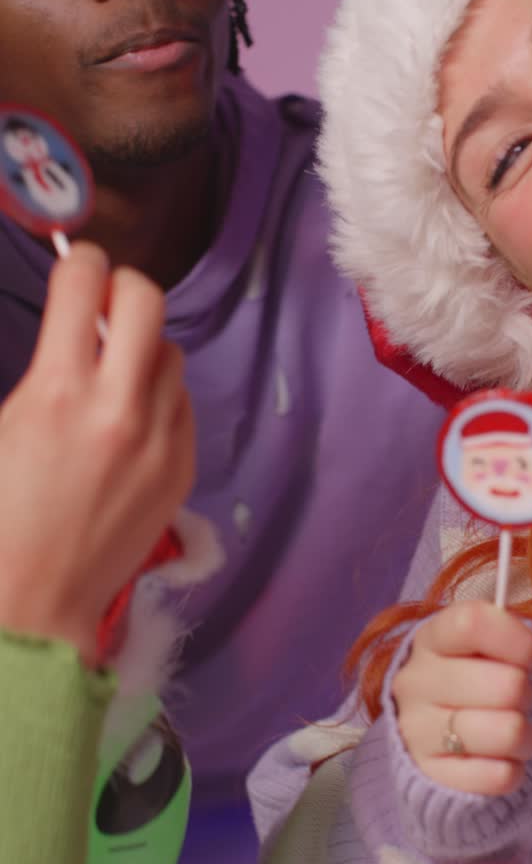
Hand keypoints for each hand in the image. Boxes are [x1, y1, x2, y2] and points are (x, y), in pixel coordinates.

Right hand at [0, 243, 194, 663]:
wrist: (32, 602)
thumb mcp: (2, 424)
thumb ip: (43, 371)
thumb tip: (73, 330)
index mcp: (57, 390)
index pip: (84, 283)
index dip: (79, 262)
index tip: (78, 266)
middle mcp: (118, 406)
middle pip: (147, 301)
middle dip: (123, 287)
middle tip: (106, 302)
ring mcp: (158, 438)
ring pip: (170, 353)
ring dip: (143, 349)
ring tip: (117, 373)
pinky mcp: (181, 468)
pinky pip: (182, 403)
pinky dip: (160, 397)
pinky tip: (132, 420)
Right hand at [392, 600, 531, 795]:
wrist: (435, 740)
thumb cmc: (474, 684)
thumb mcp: (484, 650)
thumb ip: (509, 640)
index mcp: (430, 640)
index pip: (472, 623)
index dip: (518, 639)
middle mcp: (416, 683)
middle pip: (507, 685)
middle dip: (526, 694)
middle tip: (515, 700)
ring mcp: (418, 732)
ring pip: (509, 732)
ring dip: (525, 736)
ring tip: (511, 732)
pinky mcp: (433, 777)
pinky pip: (501, 776)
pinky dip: (513, 770)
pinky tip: (497, 760)